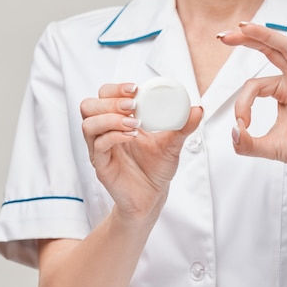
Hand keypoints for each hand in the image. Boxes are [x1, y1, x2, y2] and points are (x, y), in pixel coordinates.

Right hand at [80, 83, 202, 221]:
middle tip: (133, 106)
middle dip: (109, 101)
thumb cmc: (156, 169)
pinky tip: (132, 137)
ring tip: (134, 124)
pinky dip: (114, 137)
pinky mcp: (101, 166)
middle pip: (88, 106)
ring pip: (88, 124)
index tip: (135, 89)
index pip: (103, 96)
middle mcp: (104, 133)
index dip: (115, 88)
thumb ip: (183, 126)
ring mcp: (100, 150)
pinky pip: (98, 146)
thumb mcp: (172, 144)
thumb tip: (198, 109)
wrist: (152, 197)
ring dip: (110, 118)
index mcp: (116, 121)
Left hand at [218, 22, 286, 172]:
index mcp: (281, 90)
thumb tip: (232, 133)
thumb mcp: (271, 148)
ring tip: (246, 27)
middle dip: (246, 41)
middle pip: (268, 51)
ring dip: (265, 36)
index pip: (254, 85)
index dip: (242, 103)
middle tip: (224, 36)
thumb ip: (247, 144)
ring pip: (286, 50)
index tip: (243, 124)